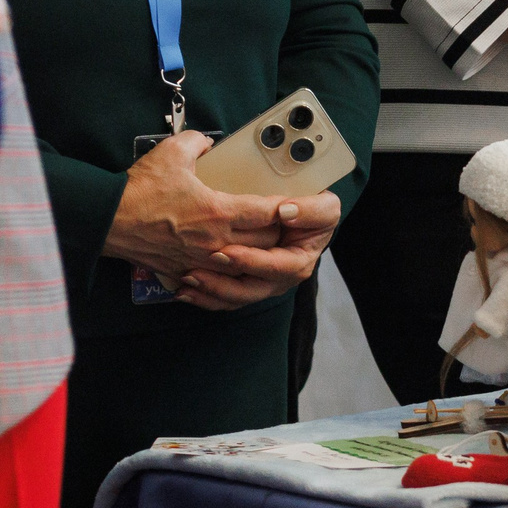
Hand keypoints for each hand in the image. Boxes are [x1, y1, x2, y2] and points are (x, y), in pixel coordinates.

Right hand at [102, 131, 289, 293]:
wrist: (106, 221)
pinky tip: (232, 263)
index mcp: (218, 213)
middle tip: (285, 222)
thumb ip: (198, 142)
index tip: (297, 203)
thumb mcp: (172, 152)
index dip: (287, 208)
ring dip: (257, 255)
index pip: (268, 213)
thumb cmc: (139, 190)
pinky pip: (216, 277)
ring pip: (243, 265)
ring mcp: (199, 260)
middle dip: (279, 233)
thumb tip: (207, 143)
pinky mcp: (182, 271)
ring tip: (264, 242)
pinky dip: (229, 271)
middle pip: (264, 244)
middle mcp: (214, 241)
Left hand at [175, 190, 341, 308]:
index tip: (228, 252)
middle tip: (196, 271)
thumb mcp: (325, 208)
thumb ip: (311, 210)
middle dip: (222, 283)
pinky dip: (203, 298)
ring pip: (234, 298)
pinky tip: (182, 291)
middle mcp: (280, 279)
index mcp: (299, 262)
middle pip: (251, 290)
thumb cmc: (314, 212)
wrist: (305, 218)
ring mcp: (262, 285)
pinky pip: (224, 299)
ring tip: (186, 280)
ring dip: (209, 292)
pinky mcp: (246, 286)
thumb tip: (285, 211)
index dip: (253, 261)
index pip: (277, 267)